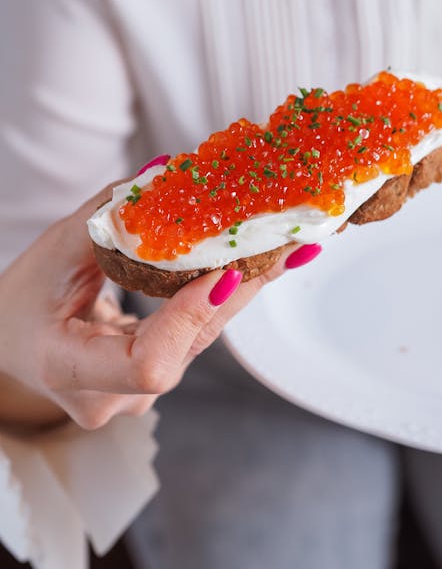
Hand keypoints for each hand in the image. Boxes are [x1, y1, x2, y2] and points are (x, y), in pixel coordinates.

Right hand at [0, 182, 320, 429]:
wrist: (10, 342)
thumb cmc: (20, 301)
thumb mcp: (53, 252)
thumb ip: (107, 216)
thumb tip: (165, 172)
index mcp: (69, 370)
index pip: (148, 363)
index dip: (188, 319)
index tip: (223, 271)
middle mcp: (111, 397)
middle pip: (189, 345)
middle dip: (237, 289)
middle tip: (287, 244)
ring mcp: (135, 397)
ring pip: (198, 340)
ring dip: (237, 291)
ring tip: (284, 248)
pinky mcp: (152, 384)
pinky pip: (193, 338)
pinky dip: (216, 300)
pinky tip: (250, 267)